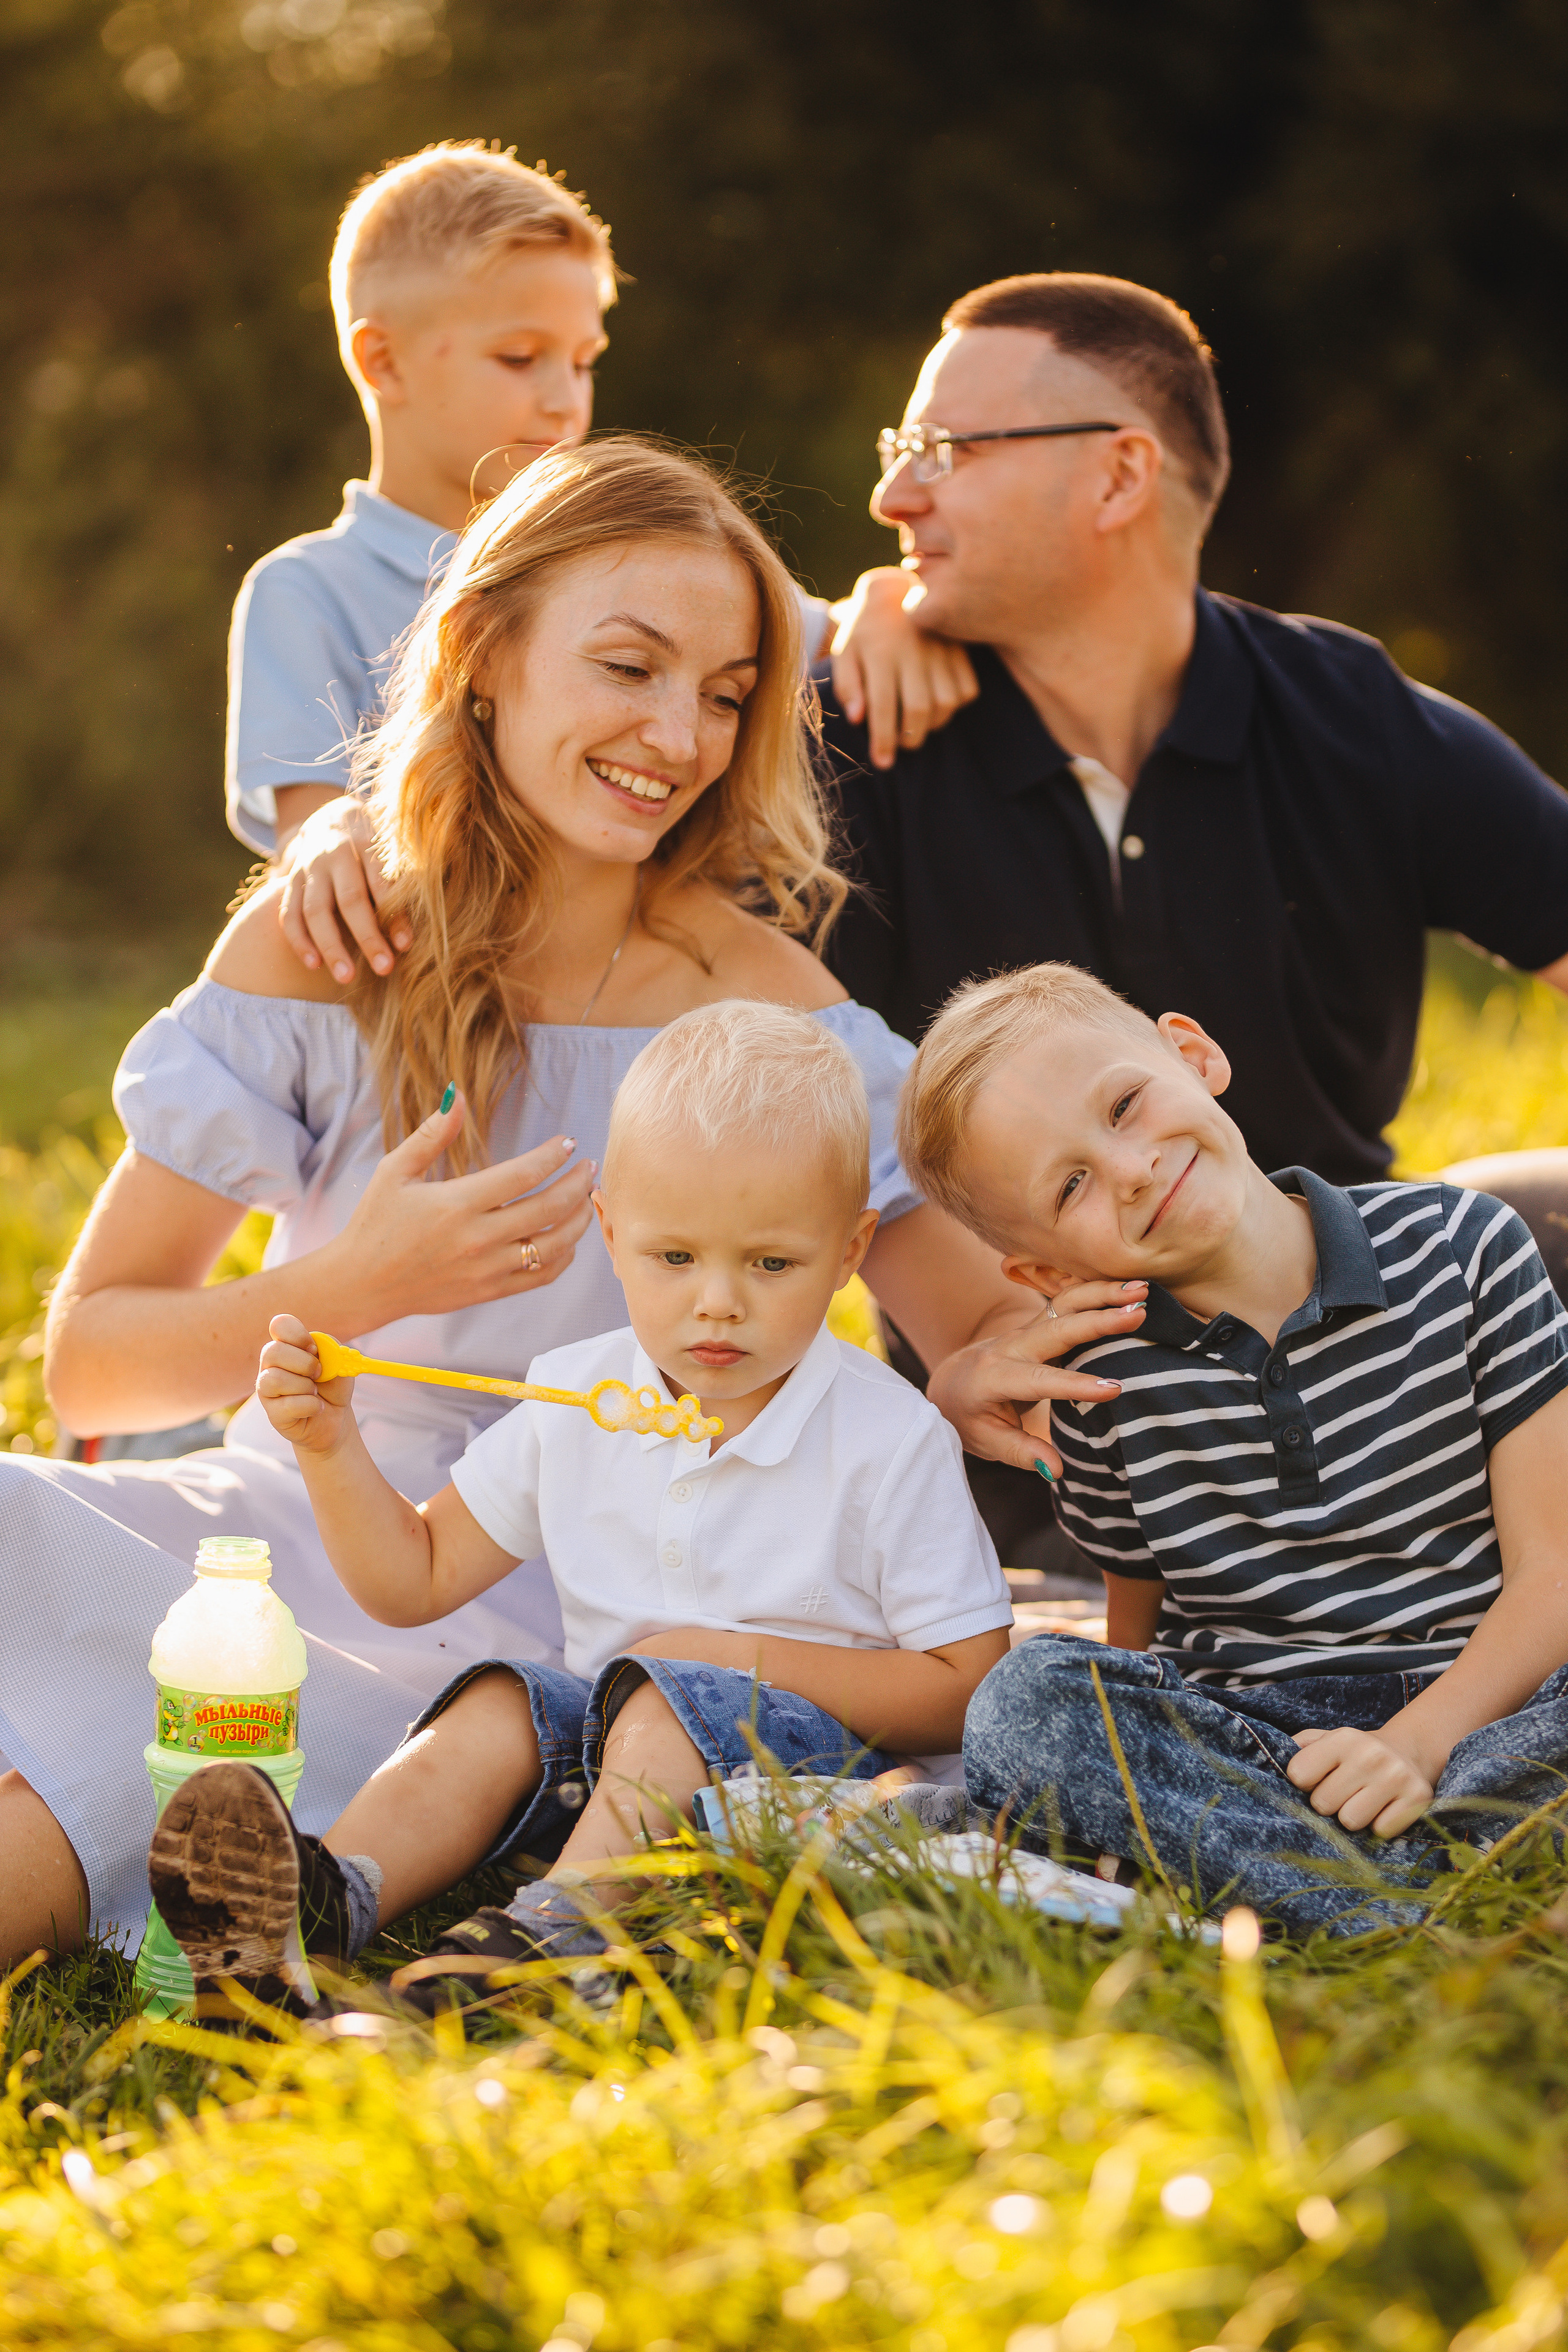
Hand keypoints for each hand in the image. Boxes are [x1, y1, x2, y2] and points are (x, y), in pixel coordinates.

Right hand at [256, 1314, 354, 1456]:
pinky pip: (287, 1405)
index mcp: (287, 1346)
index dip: (297, 1334)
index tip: (314, 1348)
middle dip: (304, 1362)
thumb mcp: (340, 1363)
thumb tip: (317, 1349)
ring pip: (274, 1379)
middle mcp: (271, 1365)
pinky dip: (310, 1406)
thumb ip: (331, 1350)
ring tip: (315, 1392)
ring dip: (305, 1386)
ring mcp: (268, 1390)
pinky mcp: (273, 1414)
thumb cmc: (332, 1386)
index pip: (279, 1325)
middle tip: (319, 1373)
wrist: (336, 1417)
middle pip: (272, 1351)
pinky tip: (316, 1407)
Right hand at [276, 797, 409, 982]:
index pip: (381, 882)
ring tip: (345, 978)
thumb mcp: (392, 851)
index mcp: (367, 844)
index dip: (394, 914)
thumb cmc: (375, 846)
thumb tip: (423, 927)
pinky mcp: (290, 881)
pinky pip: (289, 913)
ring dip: (330, 946)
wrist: (331, 819)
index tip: (406, 946)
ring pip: (314, 909)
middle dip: (366, 936)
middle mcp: (335, 854)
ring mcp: (309, 868)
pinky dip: (299, 941)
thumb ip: (404, 881)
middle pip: (349, 899)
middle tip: (384, 969)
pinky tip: (314, 965)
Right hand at [331, 1090, 595, 1326]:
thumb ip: (430, 1134)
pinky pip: (541, 1276)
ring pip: (554, 1245)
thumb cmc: (375, 1223)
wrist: (362, 1284)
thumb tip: (457, 1096)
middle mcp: (478, 1238)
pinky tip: (567, 1239)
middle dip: (577, 1184)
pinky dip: (563, 1257)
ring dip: (579, 1220)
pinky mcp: (489, 1292)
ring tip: (587, 1199)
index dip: (553, 1156)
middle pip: (548, 1208)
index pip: (523, 1174)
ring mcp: (487, 1269)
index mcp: (457, 1203)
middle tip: (589, 1168)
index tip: (567, 1143)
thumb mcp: (394, 1171)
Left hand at [829, 568, 978, 769]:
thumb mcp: (845, 652)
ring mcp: (941, 648)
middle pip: (918, 708)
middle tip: (901, 745)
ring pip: (946, 702)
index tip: (882, 762)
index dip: (883, 740)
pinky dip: (955, 706)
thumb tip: (858, 719)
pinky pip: (967, 689)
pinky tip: (938, 705)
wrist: (896, 588)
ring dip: (933, 725)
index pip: (883, 706)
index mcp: (880, 651)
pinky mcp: (960, 649)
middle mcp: (913, 649)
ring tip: (917, 726)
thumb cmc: (864, 631)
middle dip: (910, 738)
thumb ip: (846, 685)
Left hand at [926, 1281, 1146, 1475]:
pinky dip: (1098, 1290)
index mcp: (994, 1377)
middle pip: (1056, 1329)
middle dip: (1098, 1320)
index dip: (1075, 1384)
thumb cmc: (968, 1416)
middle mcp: (1011, 1346)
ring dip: (1102, 1293)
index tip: (1115, 1389)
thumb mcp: (986, 1441)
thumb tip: (1055, 1469)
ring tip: (1142, 1289)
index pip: (1038, 1379)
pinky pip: (1069, 1301)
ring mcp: (1026, 1330)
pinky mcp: (1040, 1323)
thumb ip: (1020, 1453)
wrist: (950, 1381)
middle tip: (1138, 1314)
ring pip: (1064, 1304)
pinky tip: (1130, 1284)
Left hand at [1287, 1725, 1435, 1837]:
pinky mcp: (1418, 1799)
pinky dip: (1379, 1825)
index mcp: (1343, 1738)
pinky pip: (1381, 1831)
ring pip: (1351, 1821)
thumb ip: (1294, 1748)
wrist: (1409, 1753)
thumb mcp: (1324, 1740)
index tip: (1317, 1780)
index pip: (1298, 1775)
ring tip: (1361, 1800)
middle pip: (1323, 1804)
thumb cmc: (1354, 1754)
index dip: (1304, 1784)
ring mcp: (1396, 1777)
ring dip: (1353, 1817)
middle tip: (1343, 1792)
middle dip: (1328, 1804)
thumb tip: (1267, 1763)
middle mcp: (1371, 1755)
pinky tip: (1383, 1808)